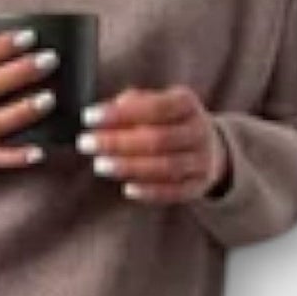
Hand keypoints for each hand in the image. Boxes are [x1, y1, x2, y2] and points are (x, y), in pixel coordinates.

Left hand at [76, 85, 231, 202]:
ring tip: (100, 165)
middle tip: (86, 143)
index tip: (88, 117)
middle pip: (158, 139)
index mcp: (187, 103)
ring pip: (166, 167)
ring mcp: (202, 160)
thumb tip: (102, 113)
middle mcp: (199, 130)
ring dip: (130, 167)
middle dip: (118, 142)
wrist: (210, 147)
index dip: (120, 113)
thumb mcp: (156, 103)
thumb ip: (130, 105)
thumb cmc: (169, 122)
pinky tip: (127, 188)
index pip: (154, 107)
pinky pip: (174, 192)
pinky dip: (150, 192)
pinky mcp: (199, 185)